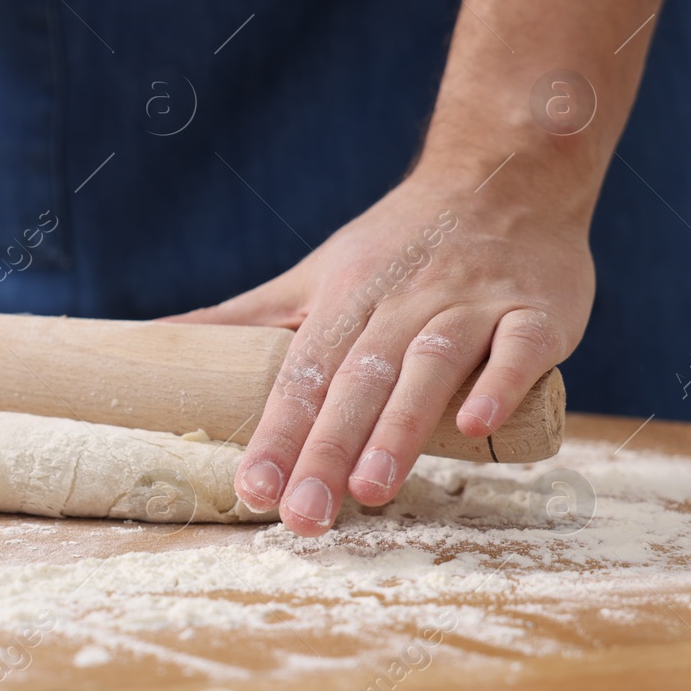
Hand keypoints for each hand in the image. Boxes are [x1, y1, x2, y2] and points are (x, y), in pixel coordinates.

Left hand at [164, 173, 593, 535]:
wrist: (504, 173)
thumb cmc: (397, 244)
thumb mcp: (314, 275)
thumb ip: (243, 319)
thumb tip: (152, 338)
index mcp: (345, 300)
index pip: (300, 374)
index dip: (276, 432)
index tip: (252, 488)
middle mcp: (402, 303)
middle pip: (357, 381)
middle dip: (326, 450)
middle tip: (303, 516)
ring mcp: (472, 304)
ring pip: (429, 367)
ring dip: (400, 427)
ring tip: (370, 489)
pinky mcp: (538, 310)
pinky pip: (519, 348)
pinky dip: (499, 384)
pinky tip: (476, 427)